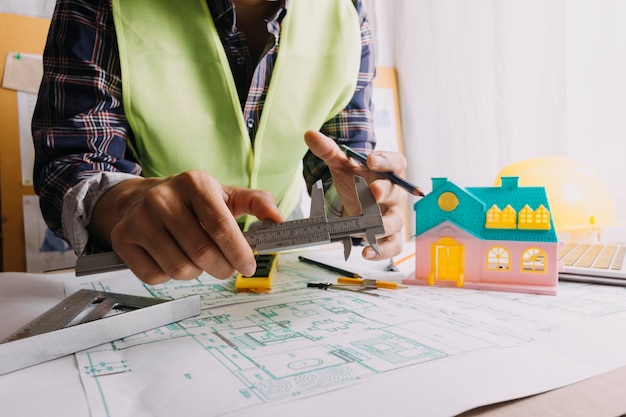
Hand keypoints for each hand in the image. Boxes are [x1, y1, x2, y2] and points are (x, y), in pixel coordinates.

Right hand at [88, 170, 283, 284]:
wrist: (139, 198)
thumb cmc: (190, 202)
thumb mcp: (224, 195)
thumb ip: (255, 203)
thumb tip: (278, 218)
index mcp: (193, 183)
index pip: (222, 227)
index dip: (239, 253)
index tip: (248, 266)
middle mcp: (163, 198)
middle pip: (202, 252)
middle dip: (222, 268)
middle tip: (227, 268)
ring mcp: (140, 219)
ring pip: (179, 268)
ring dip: (196, 272)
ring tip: (197, 258)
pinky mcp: (123, 240)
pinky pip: (155, 276)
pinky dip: (169, 276)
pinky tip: (172, 259)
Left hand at [304, 130, 407, 259]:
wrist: (358, 200)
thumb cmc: (356, 179)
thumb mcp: (342, 164)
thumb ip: (328, 150)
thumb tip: (309, 135)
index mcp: (388, 170)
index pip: (396, 162)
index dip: (386, 161)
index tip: (371, 159)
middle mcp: (395, 193)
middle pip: (397, 193)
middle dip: (385, 192)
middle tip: (372, 192)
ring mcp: (393, 215)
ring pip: (395, 222)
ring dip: (381, 226)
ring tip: (363, 229)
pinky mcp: (389, 236)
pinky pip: (392, 245)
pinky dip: (381, 251)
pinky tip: (365, 253)